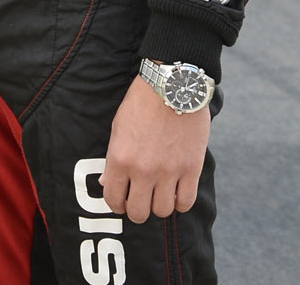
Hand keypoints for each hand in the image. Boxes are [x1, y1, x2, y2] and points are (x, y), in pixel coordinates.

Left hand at [101, 75, 209, 222]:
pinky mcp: (192, 168)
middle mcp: (143, 170)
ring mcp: (169, 171)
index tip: (122, 201)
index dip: (117, 205)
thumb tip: (107, 183)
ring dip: (160, 206)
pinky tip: (177, 192)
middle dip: (137, 211)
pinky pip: (186, 202)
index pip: (113, 199)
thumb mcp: (118, 128)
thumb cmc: (141, 104)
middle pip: (139, 213)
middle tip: (141, 201)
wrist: (173, 86)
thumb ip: (112, 159)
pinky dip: (181, 202)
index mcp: (120, 159)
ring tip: (160, 195)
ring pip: (163, 211)